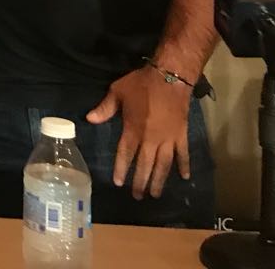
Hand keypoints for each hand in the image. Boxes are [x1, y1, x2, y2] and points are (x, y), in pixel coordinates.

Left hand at [87, 66, 191, 198]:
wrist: (170, 77)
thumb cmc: (141, 84)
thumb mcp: (117, 92)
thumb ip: (104, 108)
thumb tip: (89, 119)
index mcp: (133, 129)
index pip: (125, 153)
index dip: (122, 168)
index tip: (119, 183)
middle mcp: (151, 138)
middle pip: (145, 164)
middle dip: (141, 181)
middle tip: (138, 196)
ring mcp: (168, 138)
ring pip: (164, 164)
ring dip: (159, 180)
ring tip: (156, 194)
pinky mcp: (182, 134)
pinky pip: (183, 153)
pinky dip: (184, 165)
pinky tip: (185, 178)